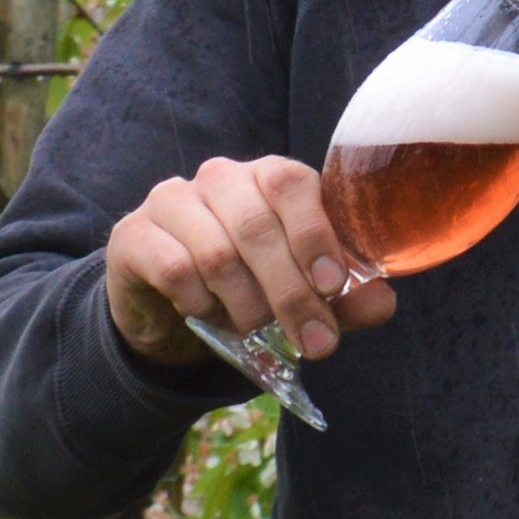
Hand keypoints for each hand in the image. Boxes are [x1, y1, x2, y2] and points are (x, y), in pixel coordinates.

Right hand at [103, 155, 400, 372]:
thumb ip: (344, 297)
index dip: (314, 234)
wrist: (169, 309)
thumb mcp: (302, 295)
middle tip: (314, 341)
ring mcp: (173, 201)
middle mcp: (220, 178)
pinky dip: (200, 303)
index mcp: (268, 178)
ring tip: (256, 329)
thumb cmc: (248, 288)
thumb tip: (383, 303)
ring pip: (217, 251)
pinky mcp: (135, 234)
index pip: (293, 183)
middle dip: (290, 292)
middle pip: (257, 226)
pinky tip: (207, 314)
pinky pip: (176, 269)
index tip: (332, 285)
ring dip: (246, 304)